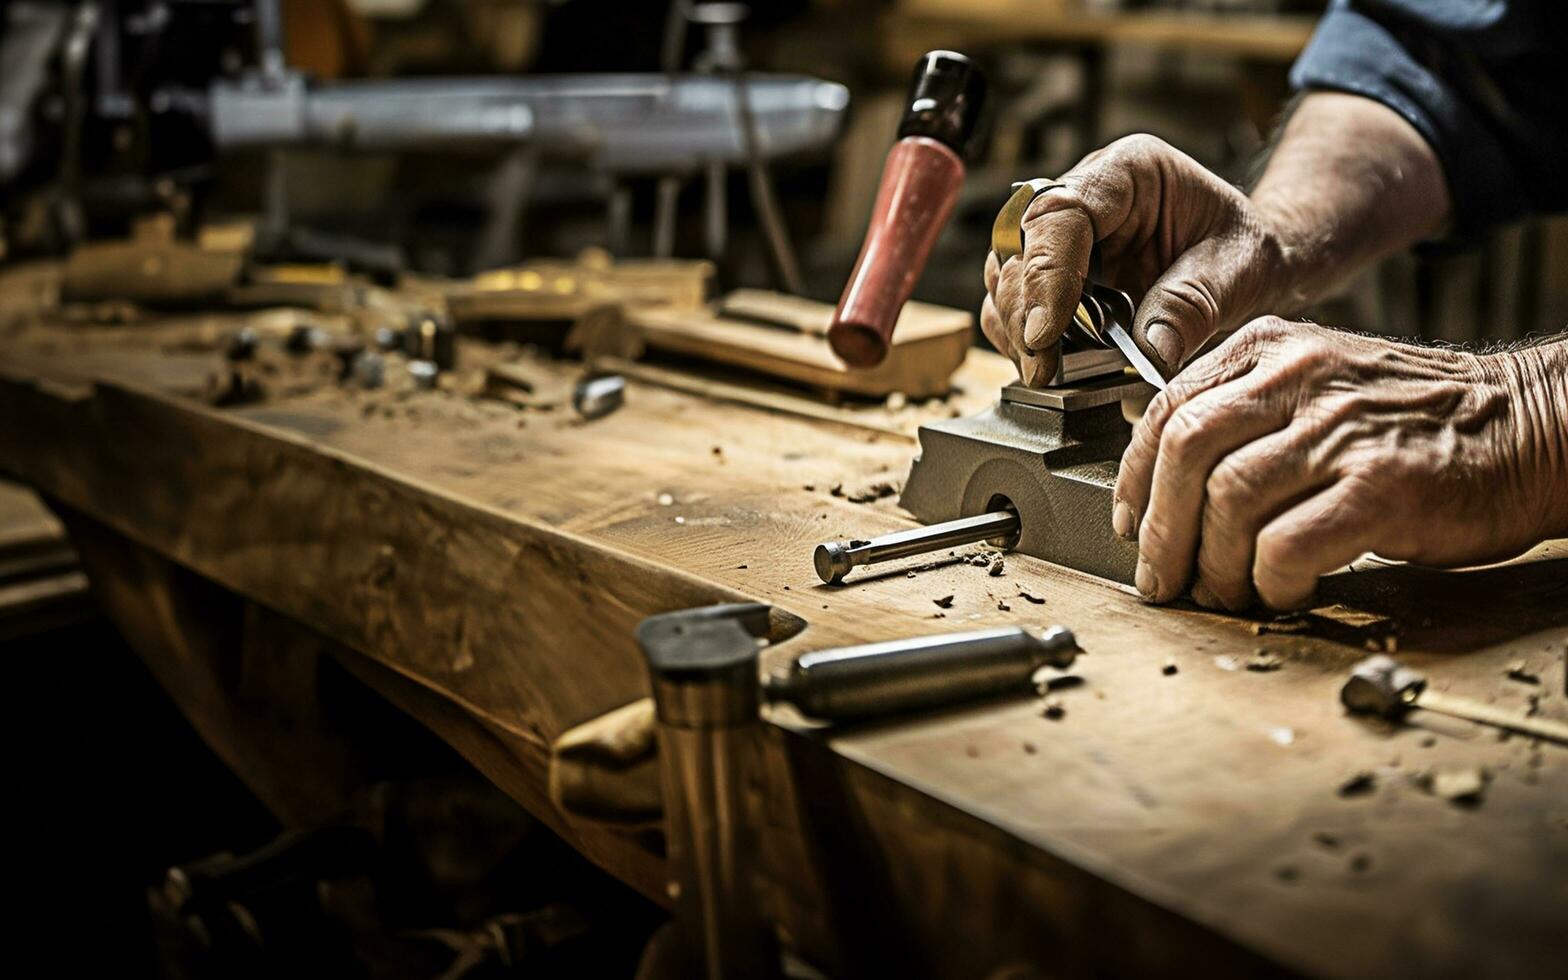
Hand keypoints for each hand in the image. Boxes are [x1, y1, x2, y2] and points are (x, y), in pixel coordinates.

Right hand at [982, 134, 1289, 385]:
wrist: (1248, 266)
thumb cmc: (1245, 253)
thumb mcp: (1239, 271)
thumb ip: (1193, 305)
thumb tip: (1149, 351)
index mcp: (1128, 173)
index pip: (1061, 213)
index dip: (1045, 274)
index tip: (1045, 333)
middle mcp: (1083, 197)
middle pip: (1019, 246)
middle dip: (1024, 311)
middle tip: (1043, 367)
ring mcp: (1061, 237)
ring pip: (1006, 277)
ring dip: (1017, 329)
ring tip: (1048, 371)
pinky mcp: (1052, 276)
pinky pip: (1014, 307)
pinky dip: (1023, 341)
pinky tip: (1051, 365)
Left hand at [1112, 318, 1567, 609]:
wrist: (1532, 426)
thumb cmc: (1417, 422)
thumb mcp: (1318, 387)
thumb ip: (1245, 414)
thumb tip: (1162, 479)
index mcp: (1271, 350)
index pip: (1167, 410)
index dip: (1133, 478)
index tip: (1127, 524)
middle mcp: (1299, 377)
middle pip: (1184, 453)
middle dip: (1159, 531)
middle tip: (1161, 579)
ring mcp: (1340, 429)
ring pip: (1227, 502)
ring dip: (1212, 565)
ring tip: (1224, 594)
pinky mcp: (1380, 486)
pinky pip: (1286, 545)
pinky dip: (1270, 581)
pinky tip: (1284, 592)